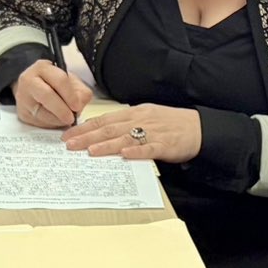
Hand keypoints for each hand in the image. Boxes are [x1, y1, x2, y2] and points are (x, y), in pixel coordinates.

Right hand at [14, 60, 92, 128]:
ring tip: (65, 119)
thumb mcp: (70, 81)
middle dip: (62, 109)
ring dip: (57, 119)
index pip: (59, 80)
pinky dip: (51, 124)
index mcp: (43, 68)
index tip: (77, 106)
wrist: (33, 89)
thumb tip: (79, 105)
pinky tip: (56, 120)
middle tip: (71, 118)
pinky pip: (38, 122)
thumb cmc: (54, 84)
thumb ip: (80, 91)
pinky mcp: (22, 113)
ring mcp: (23, 97)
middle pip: (47, 95)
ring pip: (42, 112)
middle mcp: (29, 80)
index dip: (70, 95)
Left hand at [64, 102, 200, 164]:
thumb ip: (125, 124)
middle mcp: (140, 120)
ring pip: (125, 137)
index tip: (68, 135)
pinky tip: (125, 155)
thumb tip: (102, 131)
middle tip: (69, 145)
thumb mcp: (145, 117)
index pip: (104, 119)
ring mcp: (152, 132)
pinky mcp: (165, 145)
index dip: (85, 127)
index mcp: (134, 113)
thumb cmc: (171, 123)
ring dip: (106, 145)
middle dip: (87, 137)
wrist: (199, 127)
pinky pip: (149, 148)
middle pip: (109, 128)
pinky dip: (137, 151)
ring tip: (90, 151)